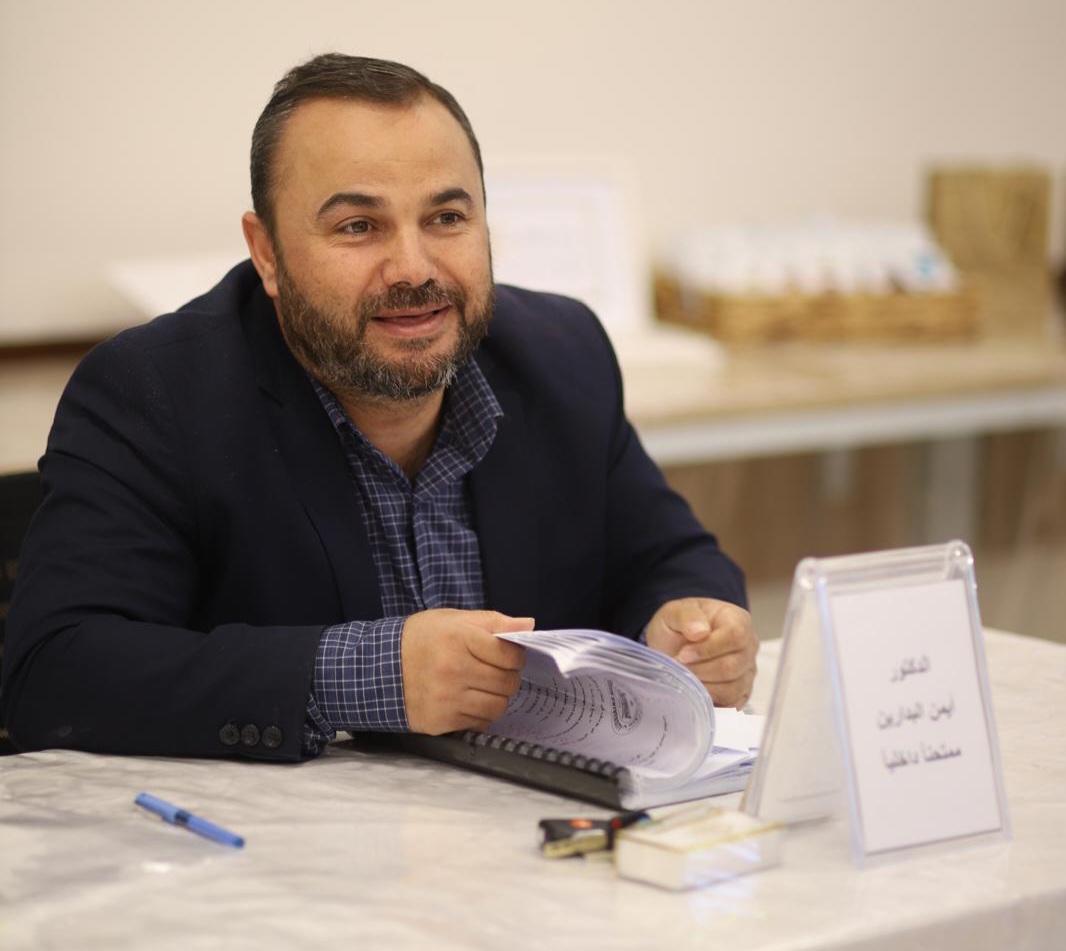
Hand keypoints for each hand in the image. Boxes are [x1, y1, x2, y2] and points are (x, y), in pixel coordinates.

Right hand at [401, 609, 532, 734]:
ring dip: (497, 696)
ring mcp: (447, 698)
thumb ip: (493, 621)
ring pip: (498, 705)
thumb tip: (528, 625)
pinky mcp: (441, 721)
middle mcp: (453, 670)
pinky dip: (481, 712)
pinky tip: (468, 699)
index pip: (509, 653)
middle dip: (509, 676)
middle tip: (496, 670)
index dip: (515, 654)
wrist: (377, 668)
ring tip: (484, 686)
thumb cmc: (419, 639)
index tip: (508, 655)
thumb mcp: (452, 619)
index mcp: (458, 638)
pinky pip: (480, 722)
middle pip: (507, 682)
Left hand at [644, 598, 757, 708]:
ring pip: (732, 689)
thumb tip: (700, 632)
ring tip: (685, 676)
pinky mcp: (742, 692)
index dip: (708, 649)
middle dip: (700, 670)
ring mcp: (748, 670)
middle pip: (732, 667)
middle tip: (679, 667)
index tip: (683, 654)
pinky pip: (731, 704)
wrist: (674, 644)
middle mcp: (749, 646)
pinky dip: (710, 700)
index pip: (735, 636)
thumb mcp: (674, 613)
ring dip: (703, 686)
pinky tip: (695, 690)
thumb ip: (687, 616)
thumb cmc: (678, 626)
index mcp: (738, 620)